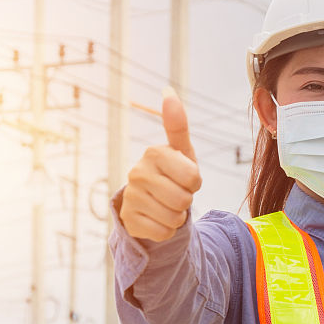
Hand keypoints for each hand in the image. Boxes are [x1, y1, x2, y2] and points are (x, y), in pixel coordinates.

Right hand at [119, 87, 201, 241]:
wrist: (151, 202)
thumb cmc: (173, 173)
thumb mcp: (181, 151)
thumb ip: (177, 125)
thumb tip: (168, 91)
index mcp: (153, 152)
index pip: (193, 178)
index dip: (195, 182)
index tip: (184, 177)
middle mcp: (137, 172)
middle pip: (184, 199)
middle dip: (186, 201)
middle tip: (175, 193)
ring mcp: (130, 197)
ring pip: (174, 218)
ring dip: (177, 216)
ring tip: (166, 205)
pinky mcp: (128, 220)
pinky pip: (163, 232)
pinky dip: (166, 230)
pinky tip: (157, 218)